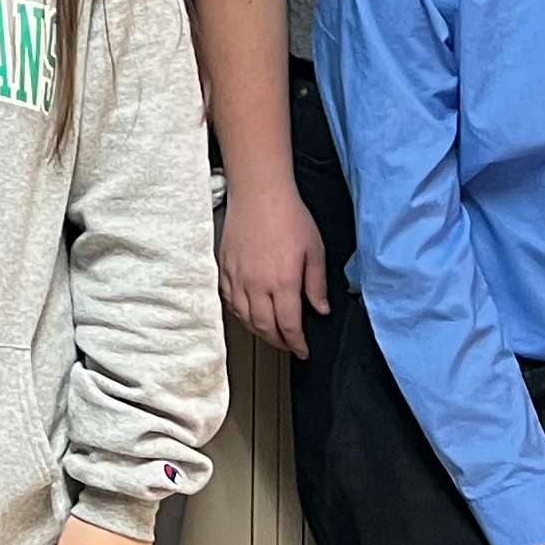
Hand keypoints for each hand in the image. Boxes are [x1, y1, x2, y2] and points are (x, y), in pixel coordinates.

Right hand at [217, 176, 328, 357]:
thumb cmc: (289, 217)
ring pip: (244, 317)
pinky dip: (239, 313)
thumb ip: (317, 284)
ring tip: (270, 333)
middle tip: (288, 345)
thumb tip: (320, 309)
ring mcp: (237, 277)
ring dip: (258, 331)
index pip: (288, 325)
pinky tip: (248, 313)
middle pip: (264, 327)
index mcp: (282, 283)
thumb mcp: (314, 250)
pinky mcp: (224, 267)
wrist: (259, 193)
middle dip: (278, 341)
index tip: (303, 351)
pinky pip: (229, 300)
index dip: (296, 343)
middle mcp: (256, 285)